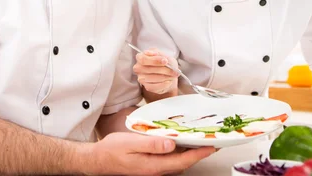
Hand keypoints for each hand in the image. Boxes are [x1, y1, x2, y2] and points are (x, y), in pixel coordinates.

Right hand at [89, 132, 215, 174]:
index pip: (183, 160)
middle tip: (212, 142)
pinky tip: (180, 144)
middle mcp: (156, 170)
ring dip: (190, 154)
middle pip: (184, 163)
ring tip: (200, 141)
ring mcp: (153, 170)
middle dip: (199, 154)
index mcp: (153, 165)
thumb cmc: (112, 151)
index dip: (199, 153)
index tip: (212, 146)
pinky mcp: (150, 166)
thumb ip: (152, 144)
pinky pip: (170, 161)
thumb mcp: (131, 143)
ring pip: (178, 163)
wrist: (98, 160)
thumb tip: (171, 144)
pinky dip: (179, 154)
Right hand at [132, 48, 179, 94]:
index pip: (144, 59)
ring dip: (165, 77)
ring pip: (152, 78)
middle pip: (149, 69)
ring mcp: (141, 78)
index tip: (165, 61)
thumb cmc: (163, 62)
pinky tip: (169, 81)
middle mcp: (138, 68)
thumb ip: (160, 55)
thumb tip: (159, 57)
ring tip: (173, 75)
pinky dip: (163, 84)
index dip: (154, 60)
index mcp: (140, 57)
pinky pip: (154, 87)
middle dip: (163, 69)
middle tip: (174, 69)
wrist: (166, 73)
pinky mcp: (146, 86)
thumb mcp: (163, 55)